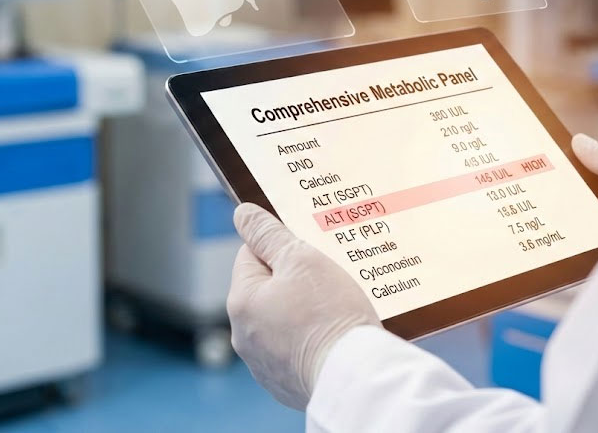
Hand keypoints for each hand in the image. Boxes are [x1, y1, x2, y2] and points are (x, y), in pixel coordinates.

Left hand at [228, 203, 380, 409]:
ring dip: (303, 311)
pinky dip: (311, 341)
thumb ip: (268, 234)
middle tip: (327, 280)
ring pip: (282, 320)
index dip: (282, 248)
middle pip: (266, 290)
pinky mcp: (286, 384)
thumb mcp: (301, 259)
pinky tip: (334, 336)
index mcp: (241, 302)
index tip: (309, 253)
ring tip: (334, 309)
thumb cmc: (330, 315)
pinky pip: (295, 350)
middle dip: (294, 281)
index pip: (251, 255)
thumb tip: (242, 214)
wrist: (355, 377)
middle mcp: (244, 336)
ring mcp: (264, 364)